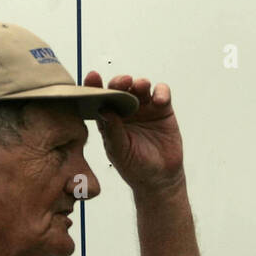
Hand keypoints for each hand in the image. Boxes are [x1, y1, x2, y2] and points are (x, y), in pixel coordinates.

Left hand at [83, 71, 184, 195]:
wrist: (160, 179)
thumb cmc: (135, 167)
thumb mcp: (119, 151)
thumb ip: (112, 131)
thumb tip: (104, 109)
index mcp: (109, 118)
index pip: (99, 98)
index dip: (95, 86)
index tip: (92, 76)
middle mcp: (125, 110)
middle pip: (120, 88)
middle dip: (119, 82)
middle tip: (122, 82)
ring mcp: (144, 108)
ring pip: (140, 87)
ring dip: (139, 83)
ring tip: (140, 87)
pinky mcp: (162, 109)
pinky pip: (161, 93)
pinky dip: (160, 92)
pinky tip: (158, 101)